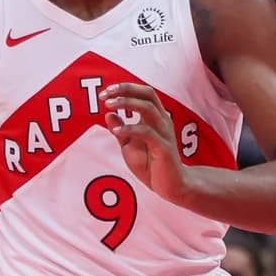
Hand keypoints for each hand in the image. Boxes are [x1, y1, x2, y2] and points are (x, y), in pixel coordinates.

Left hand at [102, 84, 190, 204]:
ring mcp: (164, 133)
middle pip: (147, 93)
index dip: (124, 88)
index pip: (143, 93)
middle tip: (105, 94)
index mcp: (156, 118)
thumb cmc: (152, 166)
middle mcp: (162, 121)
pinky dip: (130, 128)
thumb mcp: (130, 147)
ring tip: (109, 106)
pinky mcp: (163, 147)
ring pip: (148, 108)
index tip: (104, 93)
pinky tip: (116, 131)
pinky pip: (146, 132)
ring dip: (126, 103)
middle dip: (125, 89)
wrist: (171, 186)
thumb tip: (109, 114)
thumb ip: (121, 131)